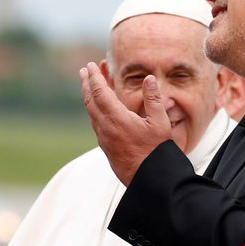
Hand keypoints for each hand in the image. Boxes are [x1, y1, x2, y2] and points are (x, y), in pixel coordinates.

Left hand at [79, 62, 170, 185]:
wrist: (148, 179)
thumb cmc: (156, 152)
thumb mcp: (160, 123)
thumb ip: (153, 99)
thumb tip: (148, 79)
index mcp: (117, 118)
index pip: (100, 92)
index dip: (94, 77)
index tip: (90, 66)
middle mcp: (106, 128)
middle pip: (90, 101)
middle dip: (86, 84)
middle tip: (84, 71)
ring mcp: (104, 139)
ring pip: (91, 113)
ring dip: (89, 97)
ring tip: (89, 86)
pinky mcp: (106, 147)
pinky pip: (96, 123)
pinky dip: (94, 110)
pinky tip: (99, 110)